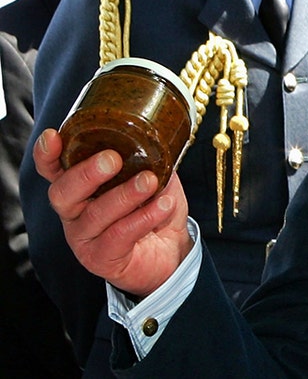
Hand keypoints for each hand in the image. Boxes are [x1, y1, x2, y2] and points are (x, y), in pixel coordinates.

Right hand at [33, 129, 192, 296]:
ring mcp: (85, 237)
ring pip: (94, 214)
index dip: (47, 155)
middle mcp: (75, 212)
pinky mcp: (100, 258)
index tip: (53, 137)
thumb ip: (151, 160)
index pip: (54, 170)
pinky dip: (142, 218)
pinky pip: (118, 236)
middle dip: (86, 174)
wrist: (172, 251)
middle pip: (63, 193)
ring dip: (124, 195)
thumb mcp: (157, 178)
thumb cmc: (155, 210)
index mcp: (81, 187)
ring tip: (149, 181)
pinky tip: (163, 205)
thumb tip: (158, 141)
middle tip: (112, 159)